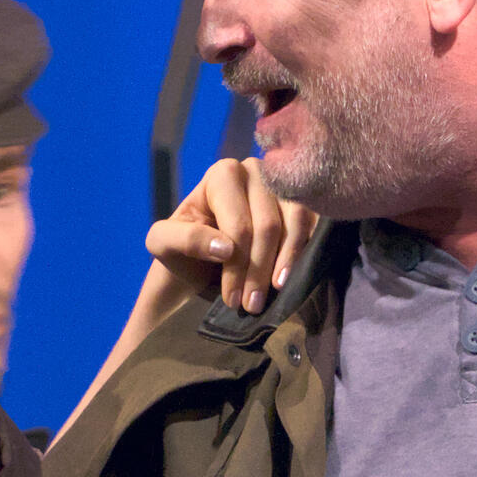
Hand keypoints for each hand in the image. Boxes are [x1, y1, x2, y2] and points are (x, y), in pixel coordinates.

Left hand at [145, 157, 316, 316]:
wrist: (202, 267)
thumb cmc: (182, 252)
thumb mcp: (163, 244)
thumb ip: (185, 239)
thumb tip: (226, 248)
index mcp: (223, 175)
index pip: (239, 224)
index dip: (238, 264)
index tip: (232, 299)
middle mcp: (256, 171)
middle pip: (268, 225)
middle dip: (259, 270)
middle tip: (252, 305)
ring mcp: (284, 186)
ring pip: (295, 224)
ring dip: (286, 264)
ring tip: (275, 293)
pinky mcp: (305, 205)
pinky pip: (314, 225)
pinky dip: (305, 253)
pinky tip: (293, 277)